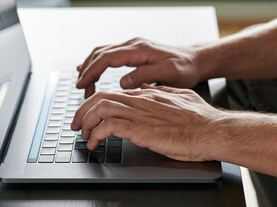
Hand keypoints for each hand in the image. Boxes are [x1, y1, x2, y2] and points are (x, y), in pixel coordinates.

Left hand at [71, 84, 222, 161]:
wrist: (212, 130)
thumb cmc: (199, 119)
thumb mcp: (179, 97)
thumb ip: (160, 92)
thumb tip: (146, 87)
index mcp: (147, 95)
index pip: (112, 93)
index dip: (95, 104)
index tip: (89, 116)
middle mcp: (139, 100)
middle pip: (100, 97)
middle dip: (82, 111)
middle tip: (76, 125)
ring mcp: (139, 114)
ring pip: (99, 109)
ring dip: (85, 122)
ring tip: (83, 136)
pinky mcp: (140, 129)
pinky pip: (108, 126)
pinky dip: (96, 134)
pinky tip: (95, 144)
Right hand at [76, 37, 205, 97]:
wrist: (194, 60)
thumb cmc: (184, 68)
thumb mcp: (168, 73)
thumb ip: (144, 75)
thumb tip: (122, 82)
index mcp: (138, 50)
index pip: (106, 58)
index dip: (91, 71)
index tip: (82, 84)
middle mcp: (132, 46)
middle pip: (100, 54)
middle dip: (87, 71)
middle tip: (81, 89)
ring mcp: (132, 48)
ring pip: (102, 53)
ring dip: (90, 68)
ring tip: (84, 85)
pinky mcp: (133, 53)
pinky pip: (109, 55)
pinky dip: (97, 64)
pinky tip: (91, 71)